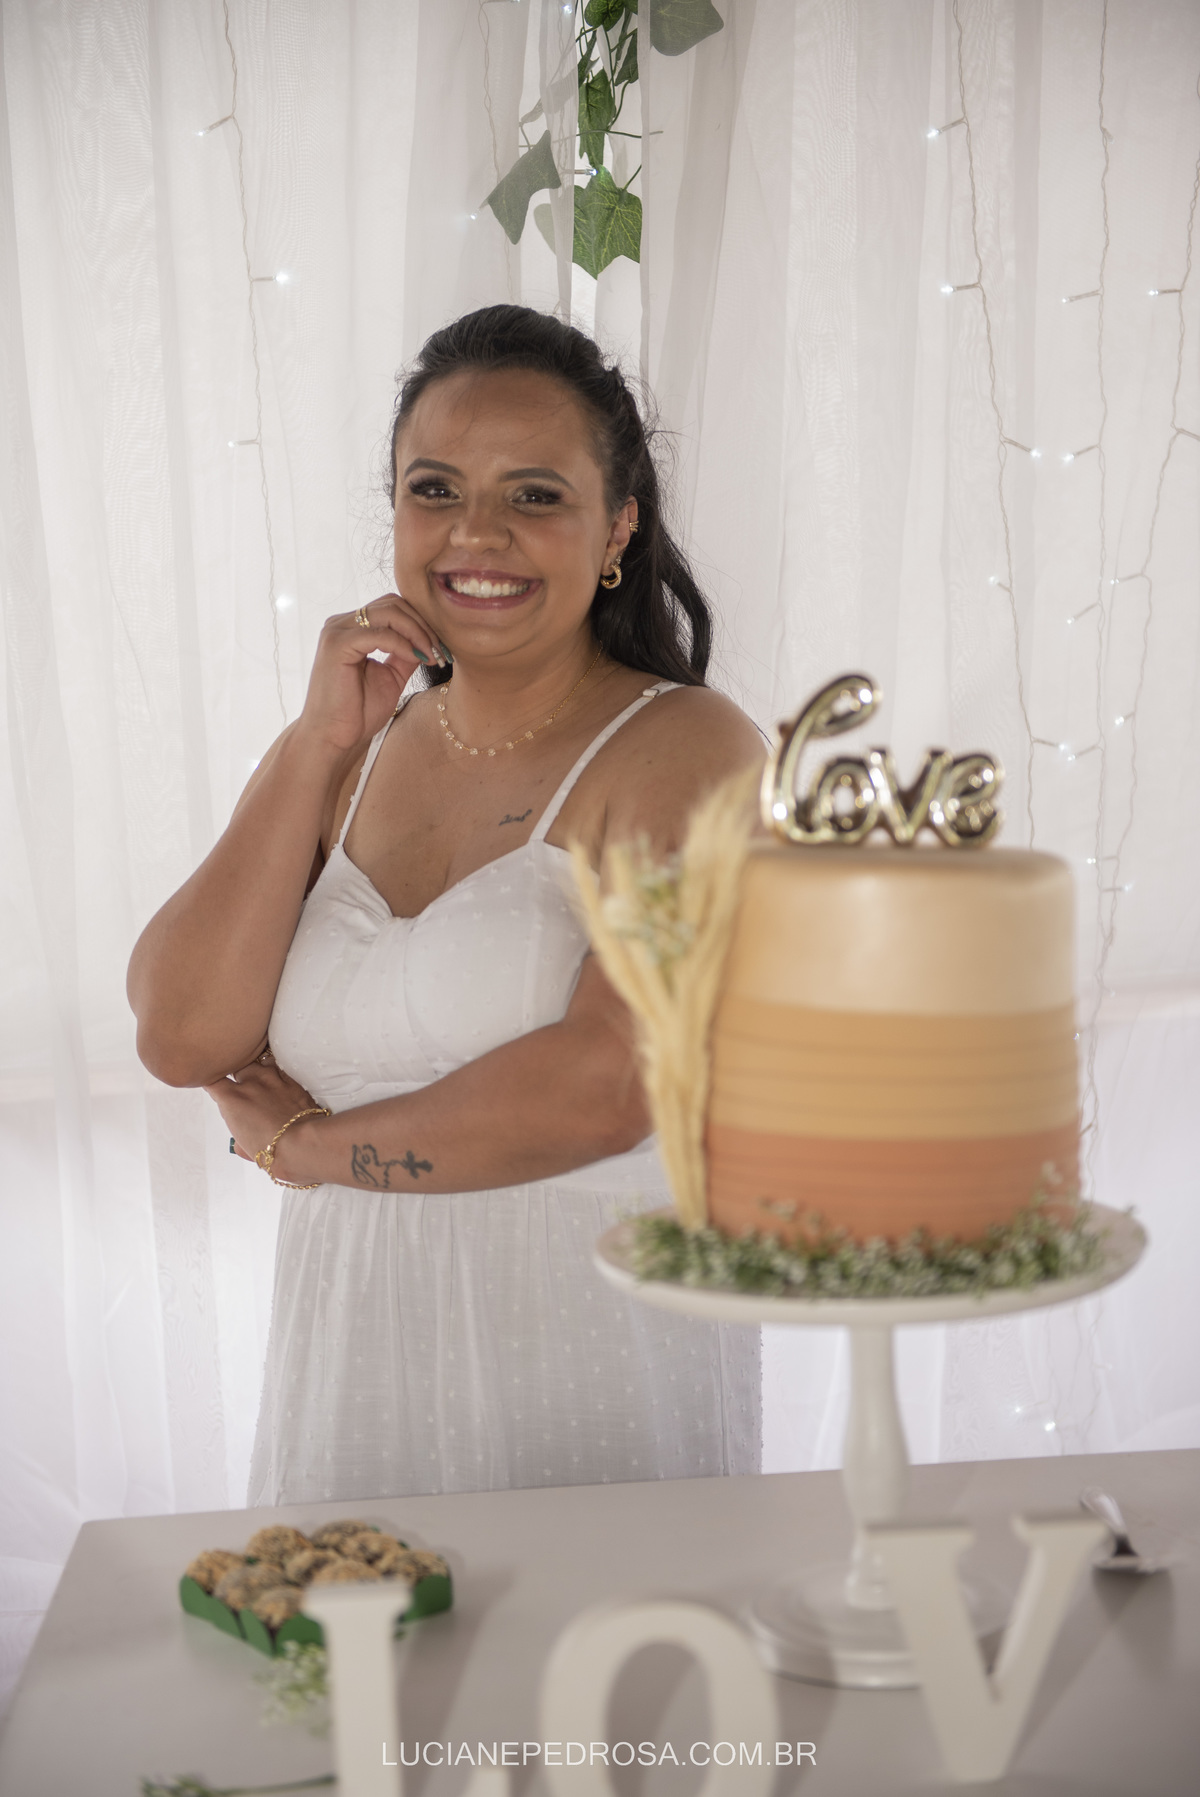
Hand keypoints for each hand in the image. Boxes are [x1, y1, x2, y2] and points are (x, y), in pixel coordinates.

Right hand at [205, 1056, 322, 1177]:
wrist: (302, 1144)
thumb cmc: (273, 1151)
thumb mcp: (246, 1148)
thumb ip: (240, 1137)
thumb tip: (244, 1142)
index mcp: (232, 1099)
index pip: (212, 1080)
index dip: (211, 1081)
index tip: (214, 1085)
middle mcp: (250, 1083)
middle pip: (237, 1065)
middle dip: (237, 1074)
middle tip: (241, 1086)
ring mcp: (273, 1079)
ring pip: (259, 1061)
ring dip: (258, 1069)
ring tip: (261, 1080)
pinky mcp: (293, 1081)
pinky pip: (281, 1068)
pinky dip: (277, 1073)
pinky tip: (279, 1082)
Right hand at [295, 594, 447, 754]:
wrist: (334, 738)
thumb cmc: (358, 712)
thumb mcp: (392, 676)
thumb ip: (406, 653)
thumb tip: (430, 637)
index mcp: (353, 629)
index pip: (394, 608)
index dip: (422, 623)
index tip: (442, 648)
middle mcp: (342, 624)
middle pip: (393, 603)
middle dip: (423, 625)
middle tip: (441, 651)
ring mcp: (337, 631)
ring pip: (389, 611)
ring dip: (418, 632)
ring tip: (432, 656)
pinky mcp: (337, 644)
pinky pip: (380, 633)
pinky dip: (403, 644)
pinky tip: (417, 659)